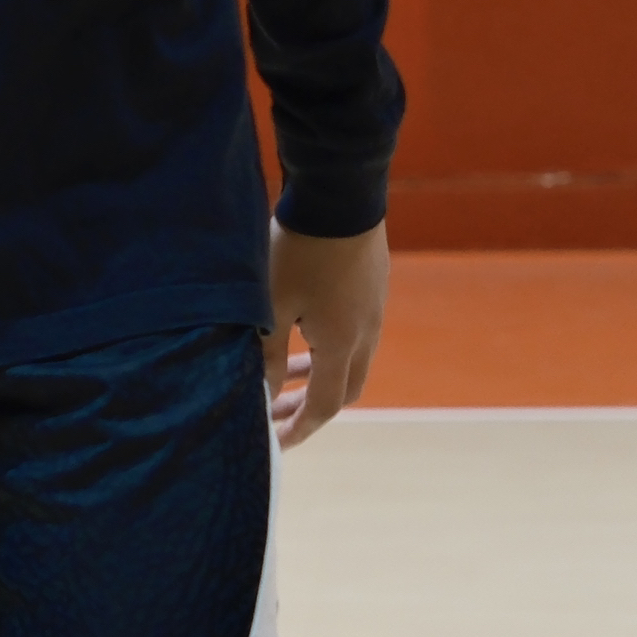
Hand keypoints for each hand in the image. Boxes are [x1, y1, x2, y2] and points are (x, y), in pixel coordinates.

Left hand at [265, 220, 388, 448]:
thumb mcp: (271, 307)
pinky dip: (329, 350)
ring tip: (286, 376)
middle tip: (276, 412)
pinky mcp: (373, 289)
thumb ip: (268, 356)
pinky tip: (304, 334)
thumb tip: (263, 397)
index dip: (300, 429)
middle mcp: (366, 333)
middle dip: (309, 408)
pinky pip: (355, 335)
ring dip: (319, 376)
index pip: (325, 406)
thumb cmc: (299, 250)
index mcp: (342, 344)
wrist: (340, 192)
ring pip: (350, 362)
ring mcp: (374, 310)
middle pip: (343, 390)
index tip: (277, 444)